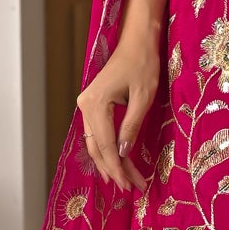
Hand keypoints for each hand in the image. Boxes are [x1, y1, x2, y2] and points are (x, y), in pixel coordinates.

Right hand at [76, 28, 161, 189]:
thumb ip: (131, 126)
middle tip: (129, 188)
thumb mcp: (143, 97)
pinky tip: (113, 162)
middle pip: (97, 147)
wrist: (136, 41)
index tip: (128, 185)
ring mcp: (86, 105)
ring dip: (109, 162)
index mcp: (95, 103)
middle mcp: (85, 106)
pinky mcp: (92, 104)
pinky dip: (105, 149)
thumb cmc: (143, 64)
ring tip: (122, 181)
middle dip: (114, 169)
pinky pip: (97, 133)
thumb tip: (123, 154)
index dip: (117, 167)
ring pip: (95, 142)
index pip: (106, 145)